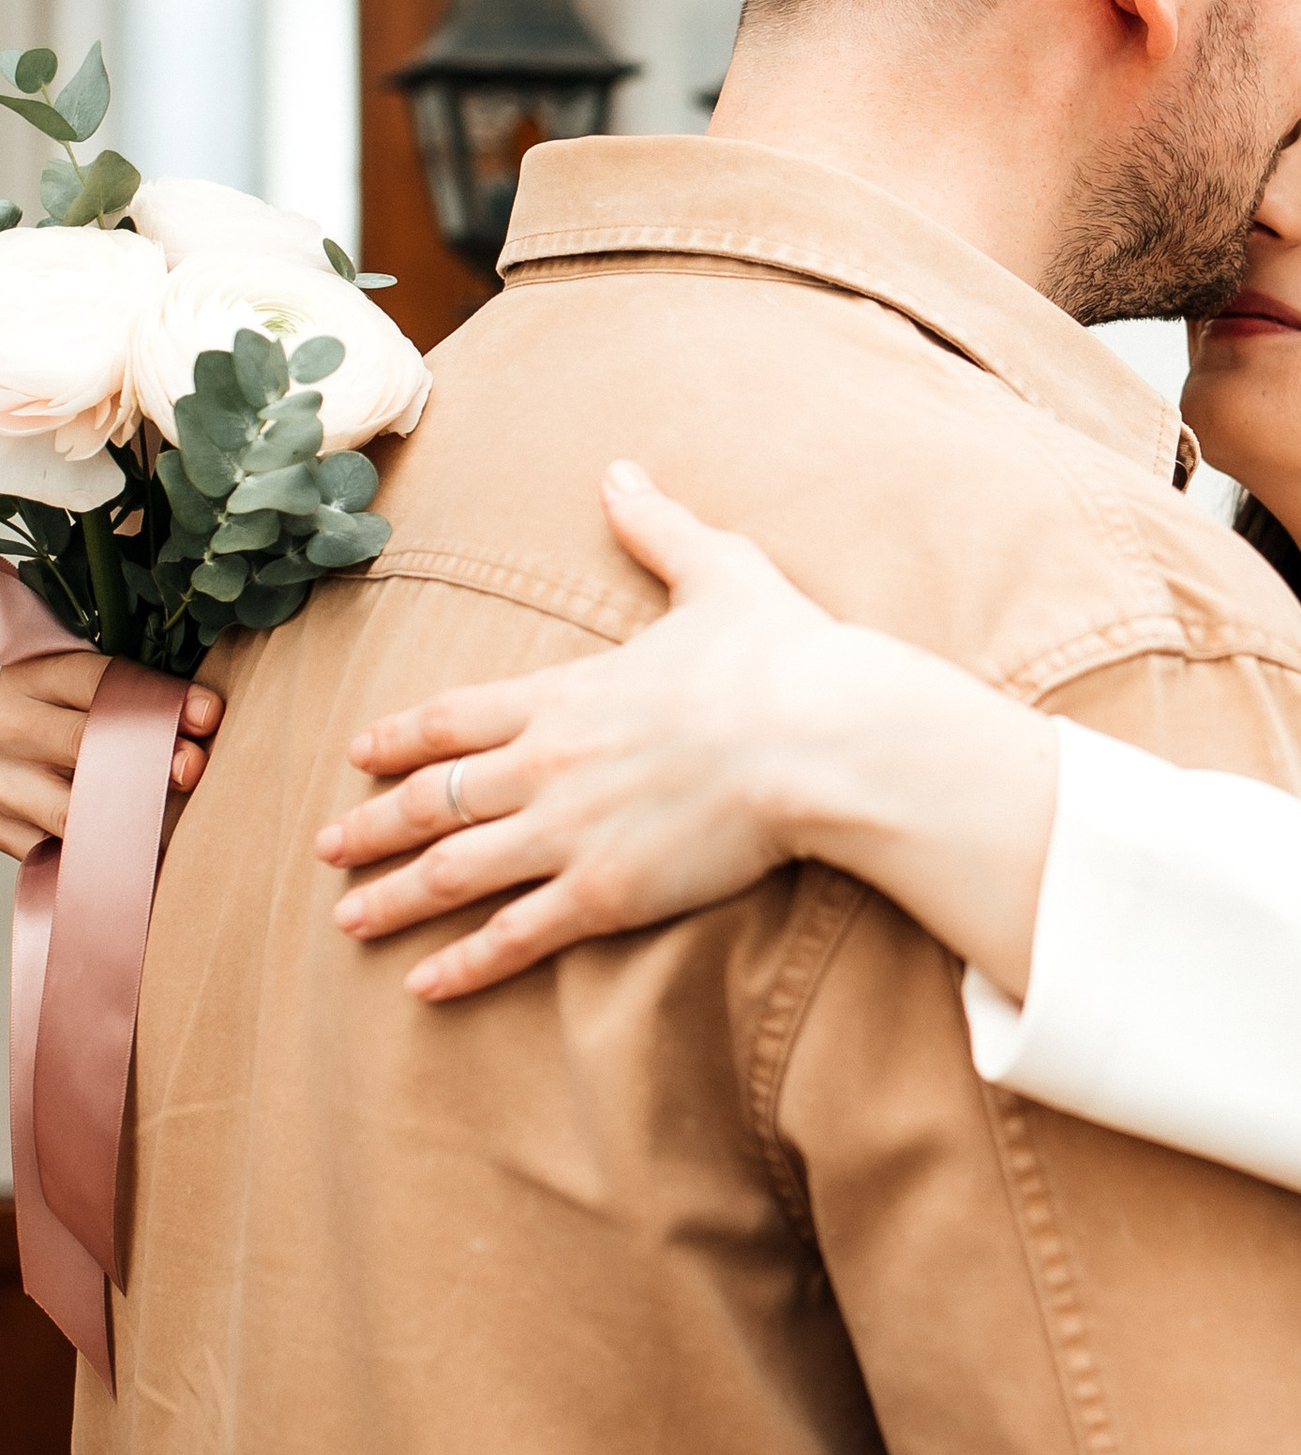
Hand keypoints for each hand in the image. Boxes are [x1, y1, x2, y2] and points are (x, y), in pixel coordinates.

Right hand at [0, 646, 221, 860]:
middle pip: (86, 742)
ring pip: (71, 810)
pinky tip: (134, 867)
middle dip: (148, 757)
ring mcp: (2, 783)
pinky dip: (97, 861)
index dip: (158, 700)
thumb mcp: (65, 690)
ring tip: (176, 834)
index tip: (209, 714)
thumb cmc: (41, 716)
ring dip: (130, 823)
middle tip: (194, 769)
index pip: (101, 683)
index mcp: (37, 681)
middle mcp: (14, 727)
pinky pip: (53, 853)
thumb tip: (207, 720)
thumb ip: (125, 699)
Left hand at [318, 464, 846, 996]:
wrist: (819, 736)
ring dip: (394, 897)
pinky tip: (424, 984)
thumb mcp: (718, 571)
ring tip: (346, 921)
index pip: (455, 717)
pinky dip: (464, 963)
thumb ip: (658, 527)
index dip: (402, 737)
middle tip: (327, 847)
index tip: (359, 754)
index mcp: (568, 693)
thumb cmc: (780, 655)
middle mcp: (547, 764)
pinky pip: (516, 936)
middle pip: (433, 799)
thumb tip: (621, 470)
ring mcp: (568, 834)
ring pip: (453, 872)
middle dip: (373, 825)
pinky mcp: (605, 894)